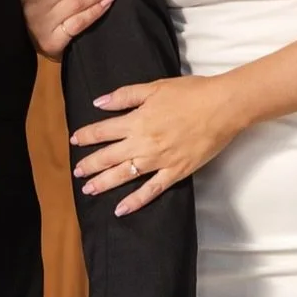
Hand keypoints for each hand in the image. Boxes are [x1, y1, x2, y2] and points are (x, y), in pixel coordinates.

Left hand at [70, 75, 244, 216]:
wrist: (222, 107)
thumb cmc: (191, 93)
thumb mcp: (154, 87)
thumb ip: (124, 96)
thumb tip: (98, 102)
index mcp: (137, 120)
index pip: (103, 131)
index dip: (86, 136)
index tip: (75, 140)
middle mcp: (143, 143)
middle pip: (108, 156)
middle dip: (90, 164)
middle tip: (76, 171)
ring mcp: (159, 160)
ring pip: (124, 175)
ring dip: (104, 183)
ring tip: (89, 189)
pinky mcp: (176, 172)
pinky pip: (152, 190)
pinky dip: (136, 201)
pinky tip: (121, 209)